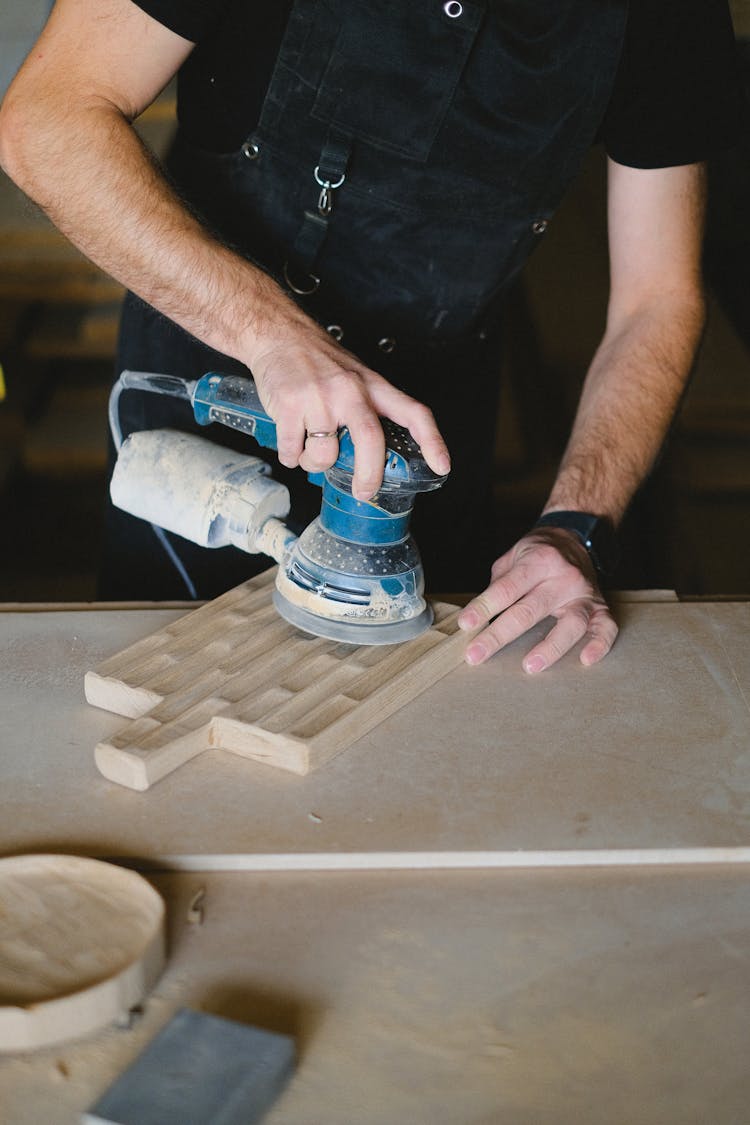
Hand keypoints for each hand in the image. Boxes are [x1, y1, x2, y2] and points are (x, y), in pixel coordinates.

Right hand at [246, 304, 449, 499]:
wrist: (278, 333)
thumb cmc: (318, 358)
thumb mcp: (356, 376)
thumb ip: (369, 409)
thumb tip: (375, 456)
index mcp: (372, 386)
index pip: (413, 413)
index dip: (432, 442)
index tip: (442, 466)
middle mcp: (350, 391)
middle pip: (370, 441)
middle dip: (369, 476)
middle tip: (364, 491)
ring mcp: (319, 398)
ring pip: (323, 456)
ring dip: (314, 465)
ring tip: (310, 453)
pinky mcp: (291, 406)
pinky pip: (293, 451)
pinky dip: (291, 457)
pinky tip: (292, 446)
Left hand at [457, 527, 617, 671]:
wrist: (575, 538)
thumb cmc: (538, 552)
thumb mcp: (513, 556)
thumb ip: (499, 584)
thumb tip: (478, 618)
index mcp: (538, 561)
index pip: (507, 588)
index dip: (484, 607)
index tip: (466, 625)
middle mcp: (563, 577)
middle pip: (529, 610)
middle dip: (499, 635)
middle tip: (476, 655)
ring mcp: (584, 594)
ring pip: (571, 624)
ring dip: (550, 647)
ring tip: (529, 666)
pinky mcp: (600, 607)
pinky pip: (606, 628)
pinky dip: (599, 644)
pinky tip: (585, 660)